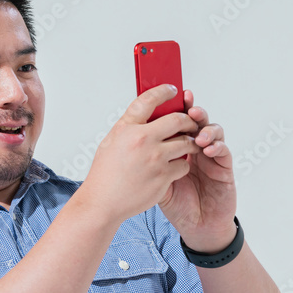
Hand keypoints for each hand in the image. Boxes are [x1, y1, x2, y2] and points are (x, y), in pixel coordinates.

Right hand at [79, 84, 201, 225]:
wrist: (103, 202)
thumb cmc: (105, 173)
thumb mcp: (111, 141)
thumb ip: (131, 126)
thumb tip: (148, 115)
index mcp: (128, 129)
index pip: (149, 100)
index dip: (163, 91)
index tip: (172, 90)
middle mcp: (142, 140)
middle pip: (178, 120)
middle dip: (188, 120)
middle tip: (189, 124)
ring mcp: (155, 159)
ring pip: (186, 143)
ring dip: (188, 143)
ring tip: (185, 146)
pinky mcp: (164, 177)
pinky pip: (184, 164)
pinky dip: (182, 164)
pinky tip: (174, 166)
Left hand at [159, 89, 237, 251]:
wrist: (196, 227)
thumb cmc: (177, 204)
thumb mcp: (155, 182)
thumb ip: (149, 163)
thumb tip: (132, 142)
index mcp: (177, 148)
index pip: (176, 122)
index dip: (175, 109)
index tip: (170, 97)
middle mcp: (195, 148)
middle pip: (196, 121)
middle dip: (192, 112)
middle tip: (188, 108)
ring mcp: (211, 157)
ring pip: (213, 131)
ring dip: (206, 128)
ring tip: (198, 133)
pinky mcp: (224, 168)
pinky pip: (223, 151)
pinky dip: (216, 146)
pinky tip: (207, 149)